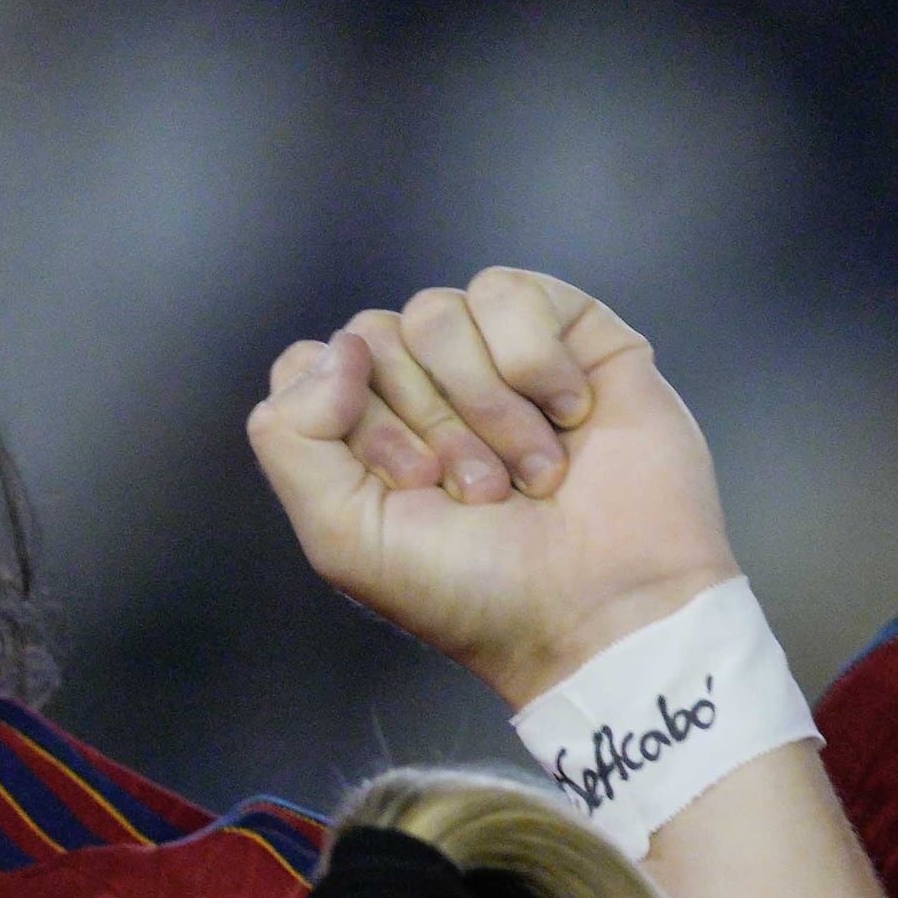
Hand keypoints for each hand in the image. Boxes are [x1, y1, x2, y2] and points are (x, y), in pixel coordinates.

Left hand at [247, 267, 739, 708]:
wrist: (607, 607)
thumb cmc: (481, 590)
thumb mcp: (344, 535)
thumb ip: (291, 435)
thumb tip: (340, 345)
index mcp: (368, 434)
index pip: (313, 365)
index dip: (352, 418)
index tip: (414, 485)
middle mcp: (428, 389)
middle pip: (373, 334)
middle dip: (428, 421)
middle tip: (482, 493)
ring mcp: (499, 358)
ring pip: (436, 310)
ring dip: (486, 404)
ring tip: (534, 473)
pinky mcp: (572, 335)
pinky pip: (509, 291)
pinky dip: (536, 361)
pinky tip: (572, 416)